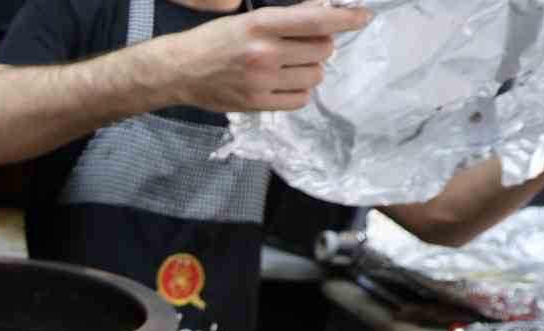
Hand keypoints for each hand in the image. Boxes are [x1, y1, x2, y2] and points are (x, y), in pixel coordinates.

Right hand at [159, 2, 373, 112]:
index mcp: (262, 24)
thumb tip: (324, 13)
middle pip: (322, 50)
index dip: (346, 18)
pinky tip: (285, 85)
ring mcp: (261, 81)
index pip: (317, 20)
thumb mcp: (248, 19)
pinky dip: (299, 92)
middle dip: (320, 46)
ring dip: (310, 70)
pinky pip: (300, 100)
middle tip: (302, 48)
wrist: (179, 71)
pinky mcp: (257, 104)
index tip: (364, 17)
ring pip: (314, 76)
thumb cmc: (214, 40)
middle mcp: (264, 52)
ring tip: (289, 68)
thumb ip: (285, 19)